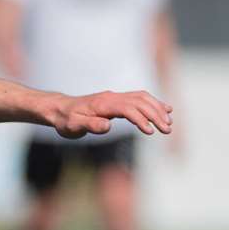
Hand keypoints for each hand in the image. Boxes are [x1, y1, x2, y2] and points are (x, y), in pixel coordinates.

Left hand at [53, 91, 172, 138]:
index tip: (150, 132)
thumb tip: (107, 126)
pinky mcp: (118, 100)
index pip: (128, 108)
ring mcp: (116, 97)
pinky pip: (140, 98)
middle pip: (140, 101)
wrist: (60, 109)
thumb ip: (90, 125)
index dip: (141, 119)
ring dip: (158, 109)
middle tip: (167, 130)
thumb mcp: (73, 126)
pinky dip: (154, 103)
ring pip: (143, 98)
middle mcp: (112, 97)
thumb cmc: (65, 120)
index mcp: (104, 104)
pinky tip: (166, 110)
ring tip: (169, 123)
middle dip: (156, 115)